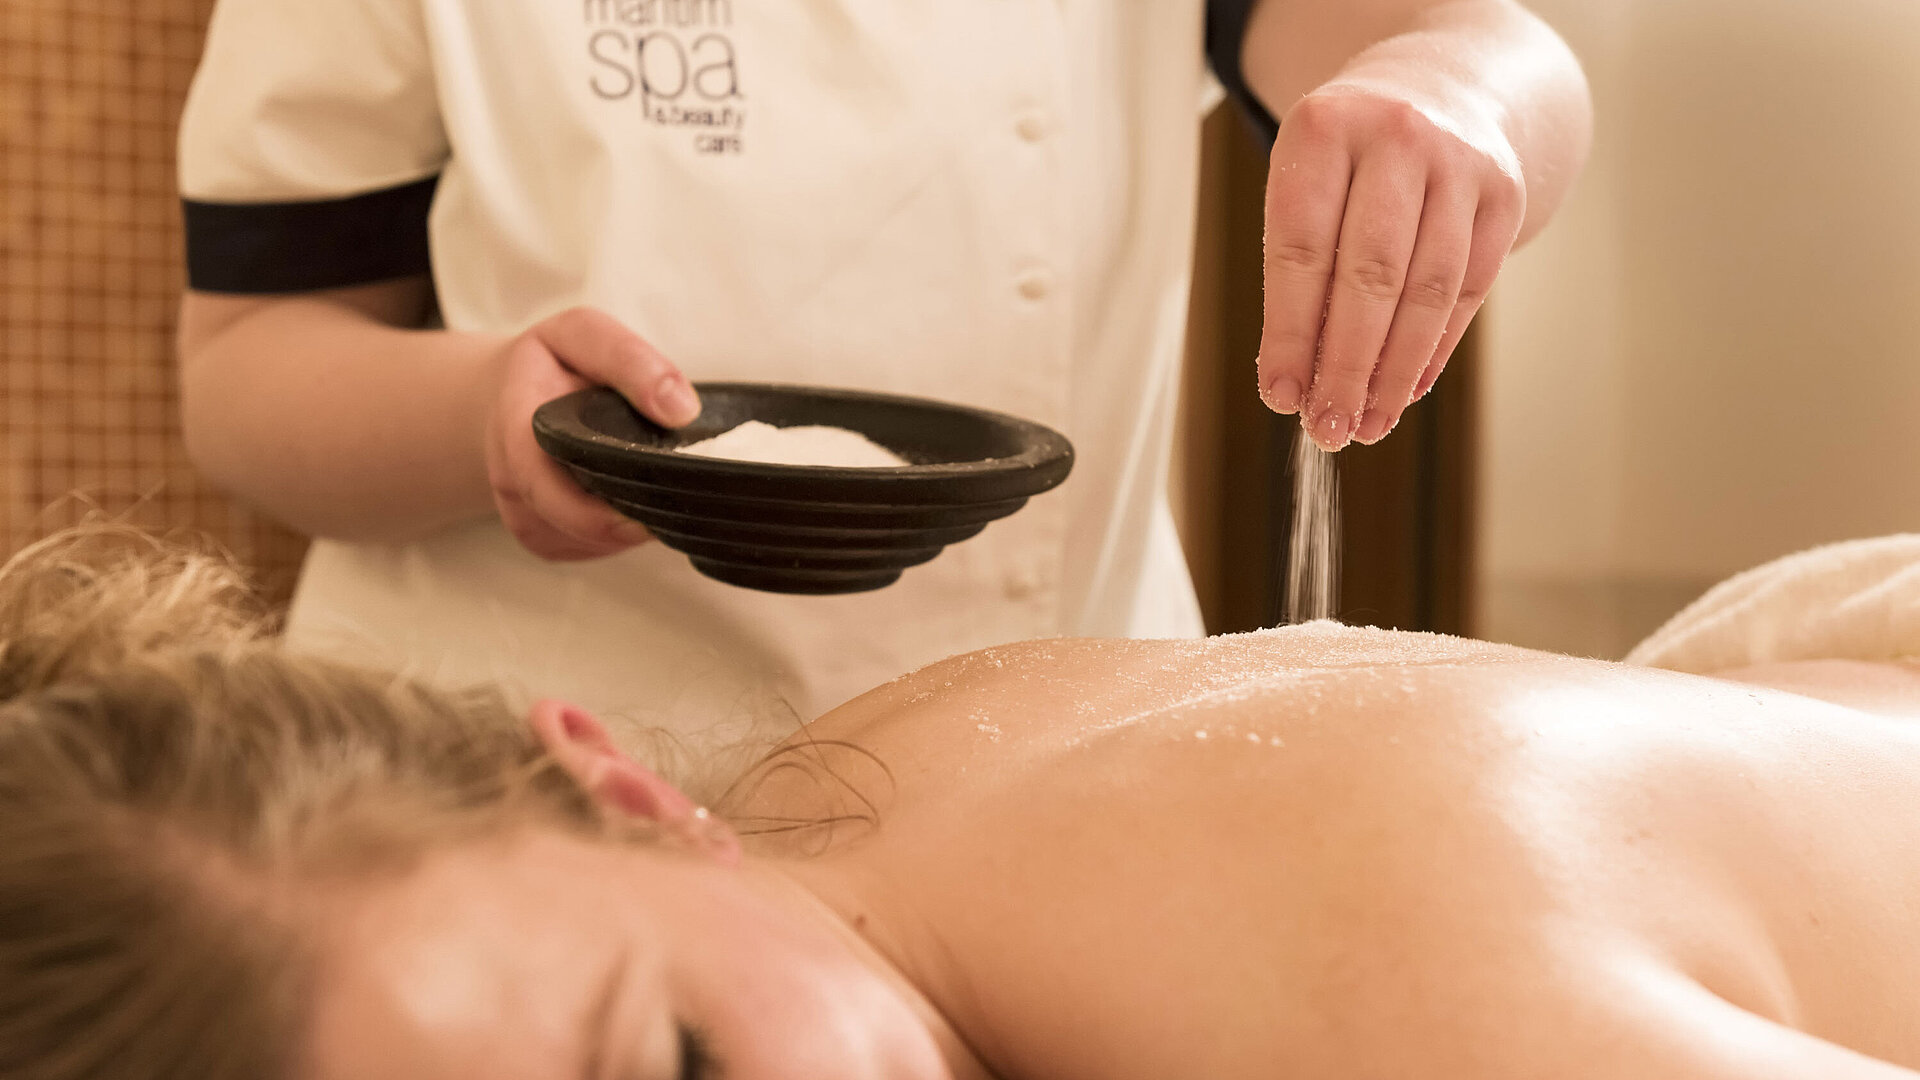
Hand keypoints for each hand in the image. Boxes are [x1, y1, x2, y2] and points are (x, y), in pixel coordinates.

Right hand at [482, 307, 699, 559]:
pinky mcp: (543, 539)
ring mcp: (525, 517)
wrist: (508, 396)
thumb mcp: (583, 334)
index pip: (550, 485)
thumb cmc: (550, 365)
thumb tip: (681, 409)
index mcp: (515, 431)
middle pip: (576, 526)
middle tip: (679, 502)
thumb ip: (629, 359)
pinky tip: (627, 494)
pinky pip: (592, 550)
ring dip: (629, 522)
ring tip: (648, 479)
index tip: (652, 514)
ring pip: (591, 543)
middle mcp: (511, 483)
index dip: (603, 512)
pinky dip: (620, 531)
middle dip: (631, 521)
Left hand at [1256, 83, 1525, 449]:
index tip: (1279, 396)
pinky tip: (1408, 389)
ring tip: (1368, 422)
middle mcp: (1398, 136)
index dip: (1288, 333)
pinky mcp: (1504, 193)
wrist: (1440, 88)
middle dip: (1346, 364)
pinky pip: (1469, 288)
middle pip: (1370, 274)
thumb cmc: (1348, 159)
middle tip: (1327, 427)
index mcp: (1325, 128)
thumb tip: (1296, 382)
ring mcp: (1460, 161)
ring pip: (1427, 289)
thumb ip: (1297, 273)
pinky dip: (1435, 348)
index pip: (1301, 250)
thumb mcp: (1305, 185)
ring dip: (1395, 370)